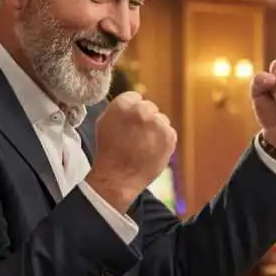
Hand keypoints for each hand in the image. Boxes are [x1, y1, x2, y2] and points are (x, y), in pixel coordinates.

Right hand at [86, 92, 176, 212]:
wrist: (118, 177)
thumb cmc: (108, 151)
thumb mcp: (105, 122)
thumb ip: (120, 108)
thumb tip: (135, 99)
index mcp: (123, 104)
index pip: (135, 97)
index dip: (132, 111)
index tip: (130, 123)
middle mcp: (142, 110)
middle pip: (149, 107)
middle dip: (145, 119)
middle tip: (136, 136)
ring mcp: (157, 123)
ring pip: (160, 120)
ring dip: (155, 129)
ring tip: (143, 146)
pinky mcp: (170, 136)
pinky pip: (168, 132)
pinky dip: (163, 140)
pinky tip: (151, 151)